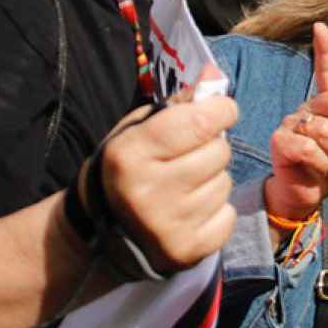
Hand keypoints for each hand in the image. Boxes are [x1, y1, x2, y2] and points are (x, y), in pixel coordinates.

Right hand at [99, 96, 238, 272]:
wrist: (100, 231)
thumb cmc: (128, 168)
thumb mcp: (139, 129)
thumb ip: (178, 103)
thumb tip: (215, 76)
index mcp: (130, 154)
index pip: (201, 121)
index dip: (221, 110)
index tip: (220, 110)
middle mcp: (147, 191)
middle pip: (219, 152)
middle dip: (212, 148)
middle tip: (189, 157)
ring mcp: (167, 226)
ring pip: (225, 184)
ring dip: (213, 180)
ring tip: (185, 187)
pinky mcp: (186, 252)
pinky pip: (227, 216)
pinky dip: (217, 211)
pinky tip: (191, 212)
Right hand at [265, 22, 327, 220]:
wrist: (312, 195)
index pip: (326, 70)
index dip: (324, 49)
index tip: (320, 26)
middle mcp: (308, 107)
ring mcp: (291, 122)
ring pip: (323, 129)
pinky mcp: (280, 141)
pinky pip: (308, 147)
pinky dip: (319, 164)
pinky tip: (313, 169)